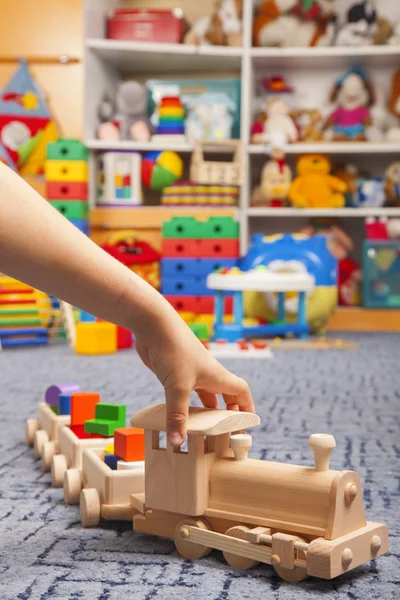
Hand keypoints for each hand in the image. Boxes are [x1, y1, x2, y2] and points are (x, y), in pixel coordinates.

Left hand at [135, 320, 254, 446]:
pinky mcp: (173, 373)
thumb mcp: (177, 387)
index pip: (241, 392)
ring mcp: (189, 373)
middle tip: (225, 432)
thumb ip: (177, 416)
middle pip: (224, 395)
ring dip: (205, 411)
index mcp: (216, 375)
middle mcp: (206, 374)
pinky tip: (177, 416)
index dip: (247, 407)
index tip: (249, 424)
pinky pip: (184, 393)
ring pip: (204, 395)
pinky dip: (185, 406)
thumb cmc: (173, 349)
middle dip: (227, 413)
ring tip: (202, 430)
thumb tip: (178, 443)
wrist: (153, 324)